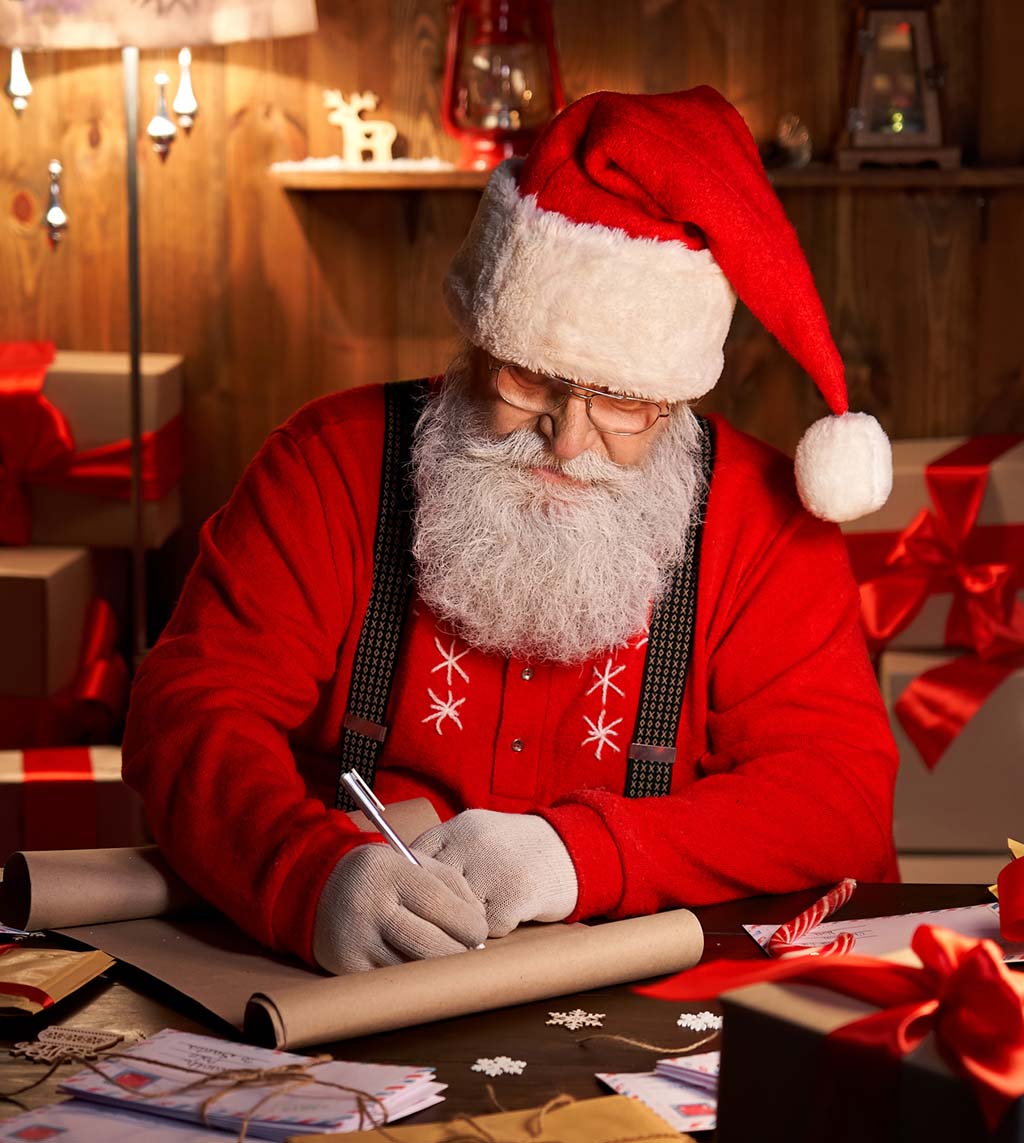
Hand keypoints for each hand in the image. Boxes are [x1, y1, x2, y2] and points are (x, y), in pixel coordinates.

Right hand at [312, 843, 487, 973]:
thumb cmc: (377, 874)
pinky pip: (392, 982)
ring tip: (445, 957)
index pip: (439, 904)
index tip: (479, 931)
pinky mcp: (347, 968)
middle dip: (459, 952)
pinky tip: (419, 966)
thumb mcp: (411, 861)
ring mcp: (356, 941)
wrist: (314, 886)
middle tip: (469, 950)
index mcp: (388, 872)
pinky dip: (413, 980)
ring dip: (438, 969)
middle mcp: (369, 907)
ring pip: (414, 970)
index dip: (468, 923)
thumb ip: (450, 882)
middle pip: (430, 945)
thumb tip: (479, 920)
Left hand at [413, 810, 577, 937]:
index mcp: (460, 825)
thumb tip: (401, 884)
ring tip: (485, 912)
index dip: (413, 887)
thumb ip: (446, 853)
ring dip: (467, 922)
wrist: (574, 850)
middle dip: (438, 911)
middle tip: (448, 920)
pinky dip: (497, 929)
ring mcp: (493, 867)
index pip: (413, 860)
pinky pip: (486, 928)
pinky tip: (512, 913)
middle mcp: (473, 841)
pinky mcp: (514, 894)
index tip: (418, 903)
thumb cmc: (518, 851)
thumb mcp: (479, 836)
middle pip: (432, 891)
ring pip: (456, 913)